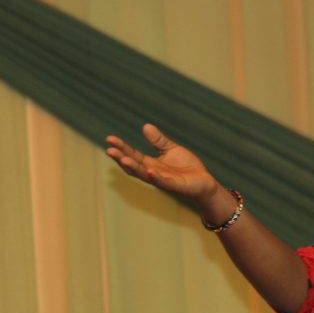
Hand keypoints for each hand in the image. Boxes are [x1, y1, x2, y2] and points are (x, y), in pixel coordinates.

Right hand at [105, 124, 219, 204]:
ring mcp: (162, 180)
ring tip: (123, 159)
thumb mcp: (171, 149)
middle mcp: (152, 173)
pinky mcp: (175, 186)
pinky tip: (150, 171)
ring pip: (144, 175)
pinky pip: (164, 182)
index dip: (121, 147)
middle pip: (133, 165)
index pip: (132, 155)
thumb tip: (145, 126)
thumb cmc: (186, 166)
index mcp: (150, 163)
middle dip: (121, 158)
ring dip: (133, 168)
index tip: (109, 139)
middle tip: (109, 150)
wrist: (204, 181)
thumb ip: (158, 140)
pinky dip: (156, 177)